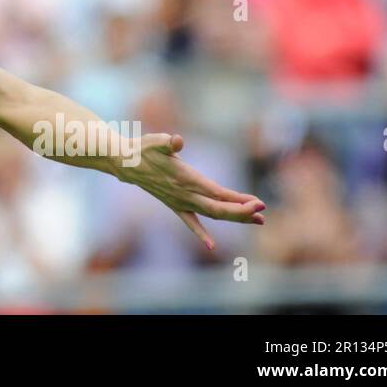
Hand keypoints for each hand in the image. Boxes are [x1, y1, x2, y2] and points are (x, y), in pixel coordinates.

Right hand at [117, 133, 265, 249]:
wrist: (123, 163)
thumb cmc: (141, 149)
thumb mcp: (154, 141)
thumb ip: (166, 142)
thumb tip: (176, 141)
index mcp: (185, 179)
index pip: (217, 193)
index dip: (238, 200)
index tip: (258, 202)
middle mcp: (184, 195)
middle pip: (218, 209)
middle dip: (242, 212)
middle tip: (263, 211)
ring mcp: (179, 202)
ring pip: (211, 215)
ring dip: (234, 218)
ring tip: (258, 220)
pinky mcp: (174, 204)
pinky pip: (191, 222)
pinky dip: (201, 234)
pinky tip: (211, 246)